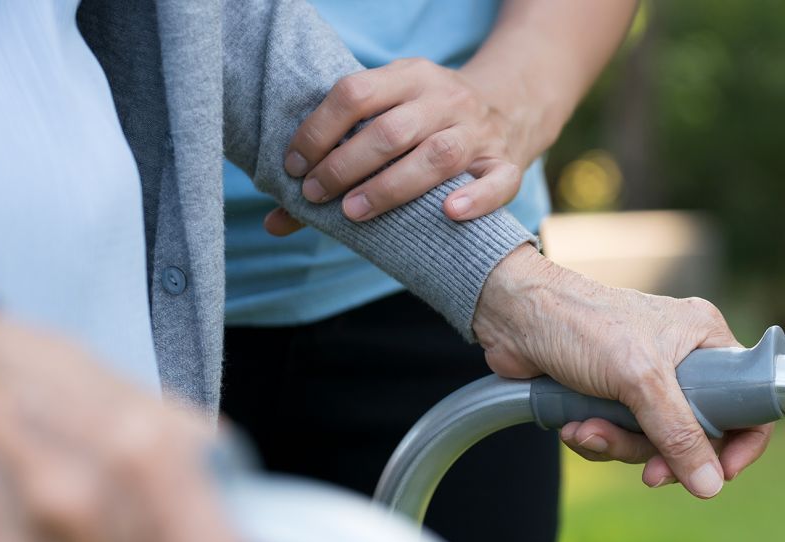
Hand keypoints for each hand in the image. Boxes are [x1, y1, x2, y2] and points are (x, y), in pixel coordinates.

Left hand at [270, 57, 540, 233]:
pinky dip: (475, 198)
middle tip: (315, 194)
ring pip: (438, 155)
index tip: (294, 166)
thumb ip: (335, 160)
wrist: (511, 108)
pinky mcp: (507, 164)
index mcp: (410, 76)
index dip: (319, 131)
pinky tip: (447, 213)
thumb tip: (273, 221)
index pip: (355, 93)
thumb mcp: (387, 117)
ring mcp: (479, 132)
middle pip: (392, 131)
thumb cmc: (426, 123)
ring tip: (353, 212)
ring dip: (391, 187)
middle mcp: (445, 99)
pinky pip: (499, 181)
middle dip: (346, 165)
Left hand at [473, 248, 775, 498]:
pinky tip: (573, 424)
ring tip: (587, 429)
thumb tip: (711, 485)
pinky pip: (621, 438)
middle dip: (660, 453)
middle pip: (697, 433)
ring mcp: (646, 380)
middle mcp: (683, 359)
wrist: (512, 315)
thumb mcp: (639, 380)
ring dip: (618, 445)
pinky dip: (597, 439)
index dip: (740, 443)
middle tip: (646, 472)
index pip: (749, 400)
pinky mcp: (612, 396)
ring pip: (654, 441)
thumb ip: (678, 433)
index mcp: (705, 339)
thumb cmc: (581, 324)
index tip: (719, 474)